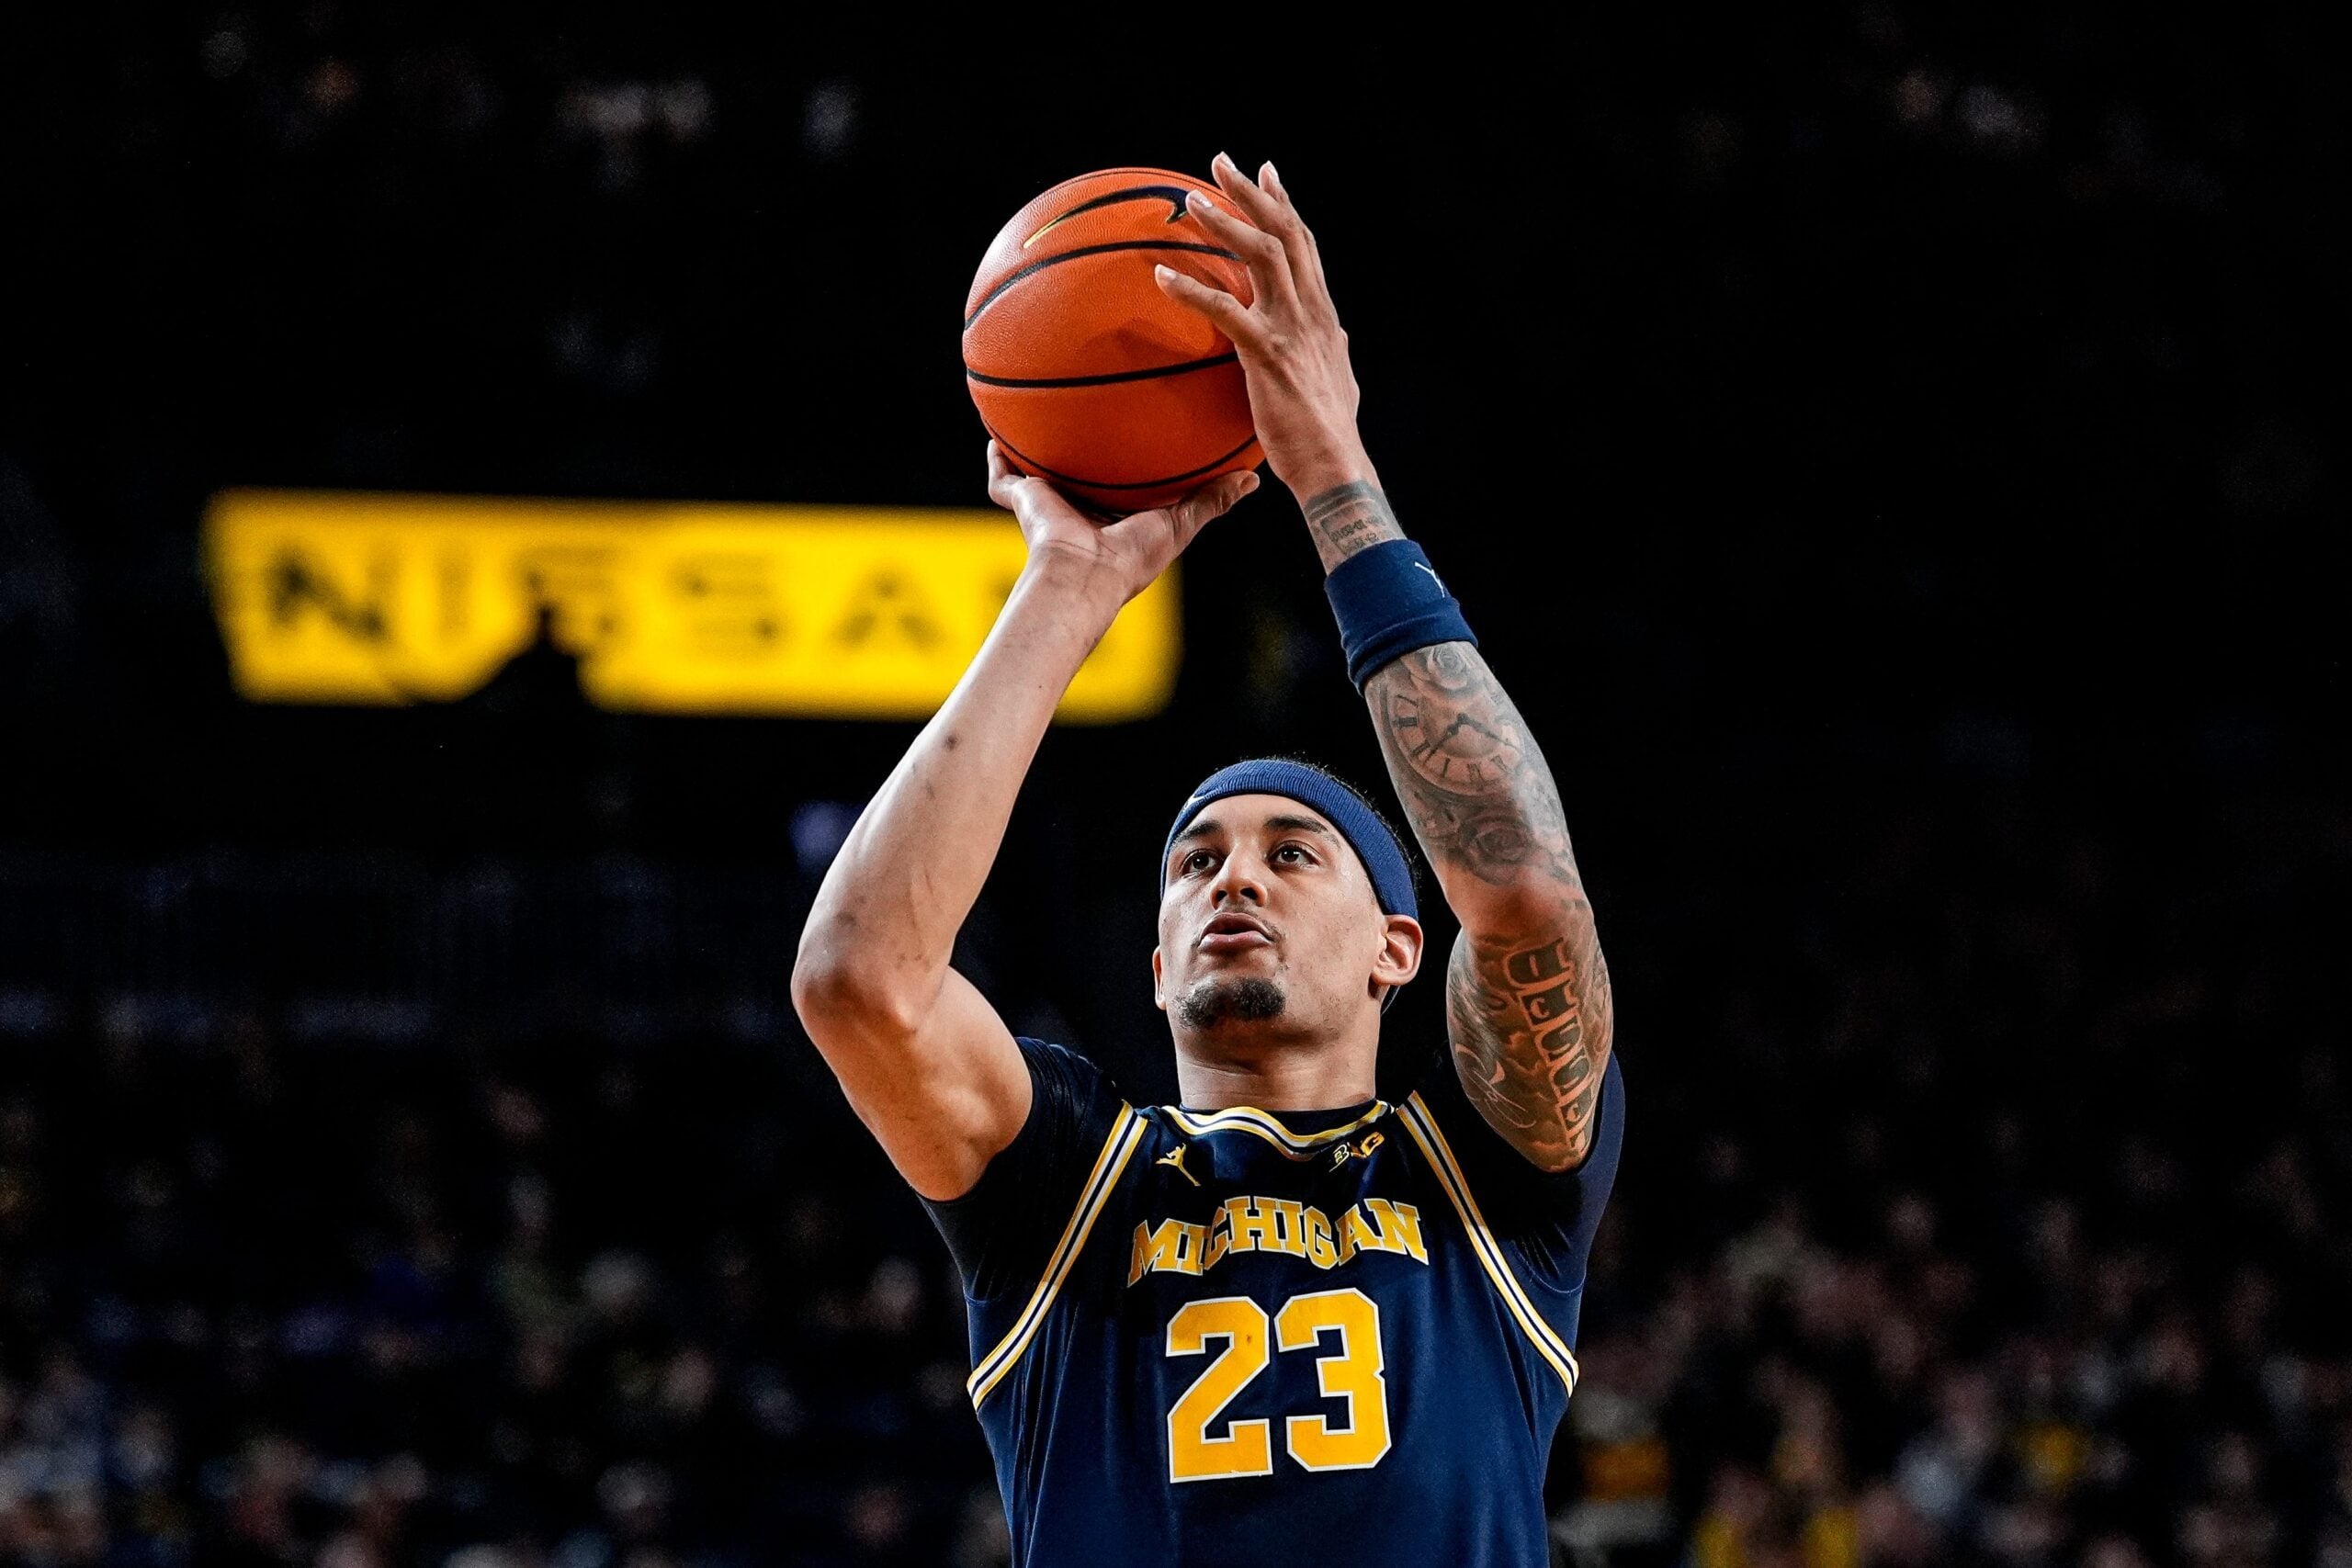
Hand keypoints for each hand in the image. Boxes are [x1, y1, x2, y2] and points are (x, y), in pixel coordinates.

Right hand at [986, 441, 1256, 604]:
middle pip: (1078, 475)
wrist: (1083, 575)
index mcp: (1114, 516)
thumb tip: (1252, 478)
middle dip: (1080, 453)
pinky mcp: (1023, 501)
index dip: (1127, 465)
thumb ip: (1212, 500)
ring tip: (1035, 416)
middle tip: (1088, 419)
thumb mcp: (1180, 523)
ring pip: (1038, 473)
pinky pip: (1003, 477)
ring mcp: (1049, 505)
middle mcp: (1079, 509)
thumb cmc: (1132, 559)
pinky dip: (997, 458)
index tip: (1137, 437)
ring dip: (1035, 449)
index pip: (1120, 485)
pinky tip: (994, 434)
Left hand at [1153, 153, 1375, 496]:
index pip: (1304, 246)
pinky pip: (1225, 310)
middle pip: (1284, 234)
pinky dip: (1192, 289)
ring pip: (1261, 256)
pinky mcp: (1267, 354)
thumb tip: (1326, 343)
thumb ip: (1324, 352)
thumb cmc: (1325, 436)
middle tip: (1222, 163)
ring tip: (1190, 204)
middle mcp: (1311, 312)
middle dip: (1253, 194)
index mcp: (1322, 315)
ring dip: (1224, 224)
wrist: (1335, 466)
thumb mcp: (1332, 381)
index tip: (1268, 174)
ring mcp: (1292, 329)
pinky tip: (1162, 276)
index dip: (1285, 206)